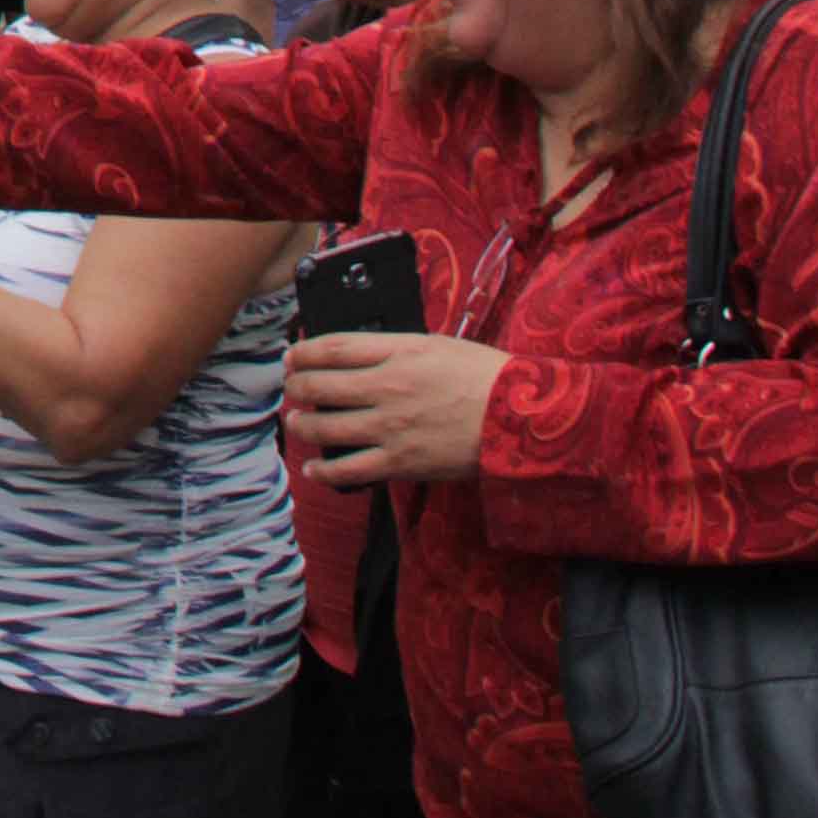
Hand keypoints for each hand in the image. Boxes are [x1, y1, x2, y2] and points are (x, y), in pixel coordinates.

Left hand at [294, 322, 505, 484]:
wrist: (525, 416)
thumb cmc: (487, 377)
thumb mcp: (437, 346)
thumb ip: (393, 349)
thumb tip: (355, 353)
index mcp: (398, 354)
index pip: (330, 349)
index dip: (302, 353)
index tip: (292, 358)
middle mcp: (387, 388)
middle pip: (317, 386)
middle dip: (296, 388)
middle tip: (294, 390)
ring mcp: (391, 427)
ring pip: (322, 427)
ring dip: (301, 425)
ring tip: (299, 422)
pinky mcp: (401, 462)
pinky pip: (347, 470)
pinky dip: (322, 471)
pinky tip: (313, 468)